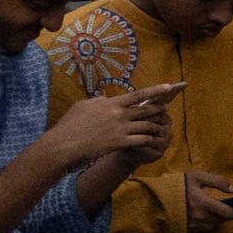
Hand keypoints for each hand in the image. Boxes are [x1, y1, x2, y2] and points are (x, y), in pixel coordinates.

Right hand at [36, 85, 177, 171]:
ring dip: (156, 126)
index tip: (168, 87)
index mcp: (110, 104)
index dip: (155, 91)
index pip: (138, 95)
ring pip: (147, 126)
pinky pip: (142, 140)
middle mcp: (118, 115)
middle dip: (158, 109)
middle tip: (166, 109)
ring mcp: (120, 129)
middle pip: (146, 110)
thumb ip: (97, 101)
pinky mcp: (120, 143)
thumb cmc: (70, 125)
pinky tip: (151, 141)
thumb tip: (106, 98)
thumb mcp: (82, 107)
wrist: (63, 145)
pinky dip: (148, 140)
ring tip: (162, 127)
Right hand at [179, 169, 232, 231]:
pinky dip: (207, 222)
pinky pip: (203, 228)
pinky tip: (204, 214)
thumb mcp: (196, 177)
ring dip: (218, 218)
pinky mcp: (187, 229)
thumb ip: (217, 181)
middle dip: (227, 214)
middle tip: (229, 208)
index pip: (229, 213)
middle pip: (222, 220)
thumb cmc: (177, 185)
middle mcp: (201, 217)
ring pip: (213, 225)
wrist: (154, 199)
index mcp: (204, 204)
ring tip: (216, 210)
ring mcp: (194, 225)